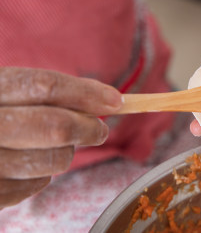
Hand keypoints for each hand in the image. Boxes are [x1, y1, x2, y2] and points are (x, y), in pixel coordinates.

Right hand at [0, 67, 121, 208]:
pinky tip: (28, 163)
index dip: (86, 94)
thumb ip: (48, 93)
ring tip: (53, 146)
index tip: (116, 100)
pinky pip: (36, 186)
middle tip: (100, 129)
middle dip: (88, 128)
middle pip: (54, 127)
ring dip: (65, 153)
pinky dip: (43, 174)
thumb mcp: (5, 91)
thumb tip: (107, 98)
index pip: (44, 87)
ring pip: (53, 161)